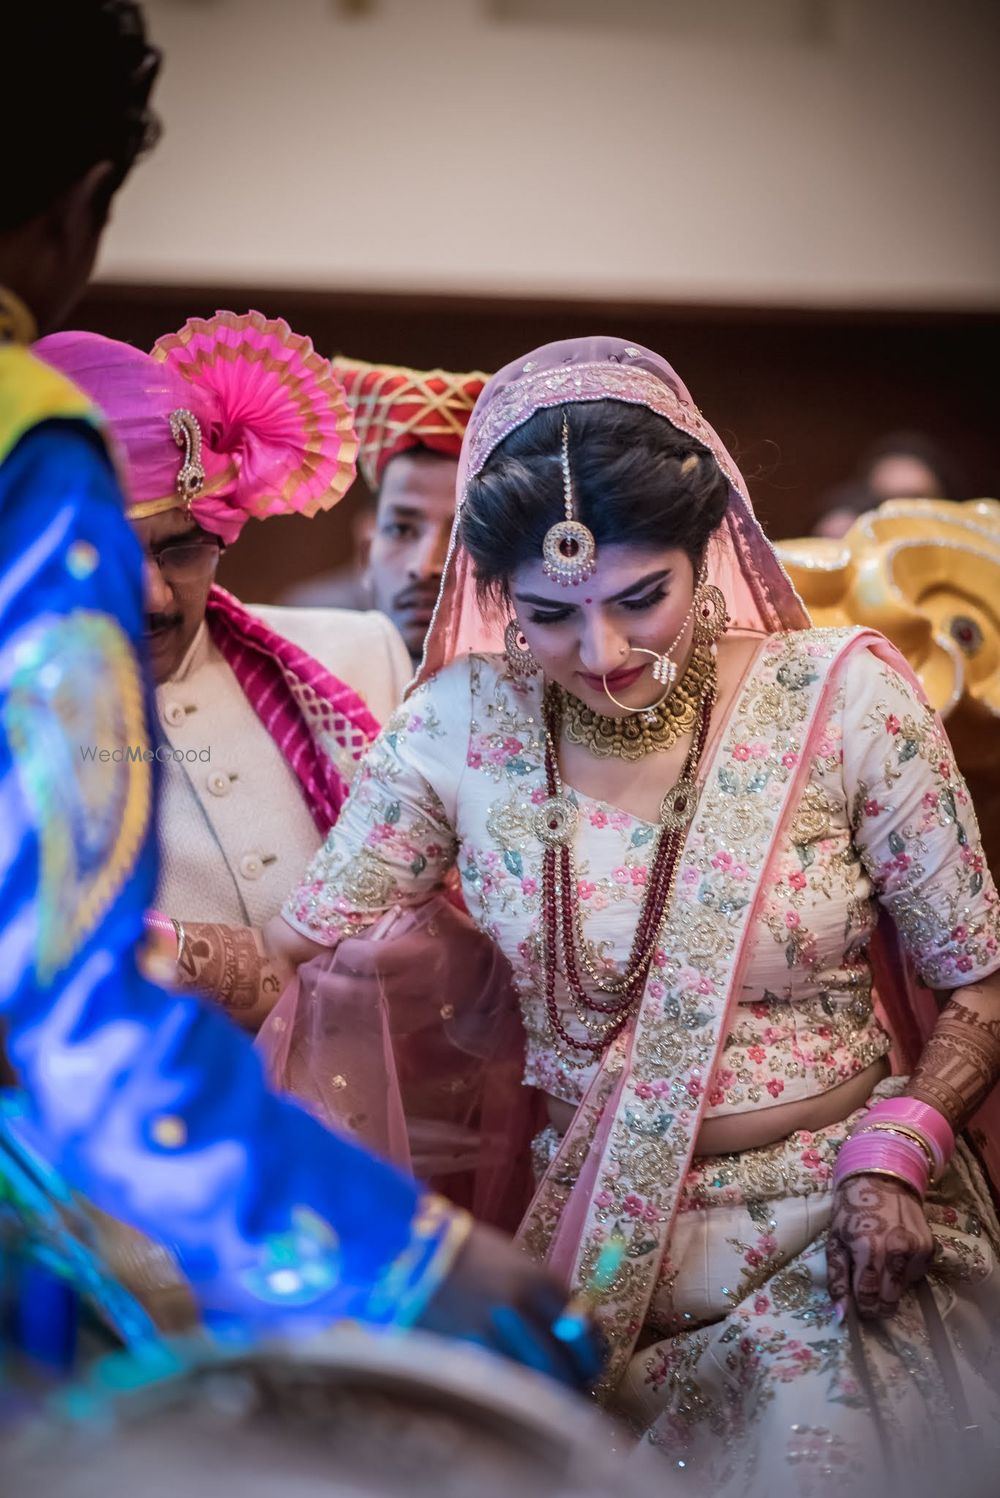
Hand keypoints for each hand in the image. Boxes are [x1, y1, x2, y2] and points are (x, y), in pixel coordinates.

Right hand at [416, 1222, 604, 1390]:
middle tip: (572, 1399)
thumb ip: (542, 1296)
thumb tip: (570, 1332)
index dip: (591, 1353)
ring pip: (533, 1385)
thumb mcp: (512, 1262)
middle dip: (572, 1387)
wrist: (407, 1246)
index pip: (583, 1330)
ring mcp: (489, 1334)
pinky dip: (510, 1398)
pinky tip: (511, 1401)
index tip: (588, 1365)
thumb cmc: (463, 1252)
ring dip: (544, 1400)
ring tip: (546, 1409)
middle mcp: (520, 1308)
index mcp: (538, 1281)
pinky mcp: (460, 1355)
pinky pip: (499, 1387)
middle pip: (563, 1366)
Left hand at [827, 1172, 934, 1319]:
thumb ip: (837, 1279)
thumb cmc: (852, 1210)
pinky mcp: (929, 1248)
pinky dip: (904, 1272)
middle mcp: (897, 1252)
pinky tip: (893, 1255)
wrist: (881, 1179)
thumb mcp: (835, 1241)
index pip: (869, 1298)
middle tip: (867, 1291)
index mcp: (869, 1250)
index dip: (862, 1307)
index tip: (858, 1306)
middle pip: (890, 1300)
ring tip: (879, 1264)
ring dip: (890, 1286)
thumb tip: (841, 1315)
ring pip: (903, 1289)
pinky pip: (915, 1274)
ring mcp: (916, 1250)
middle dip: (877, 1302)